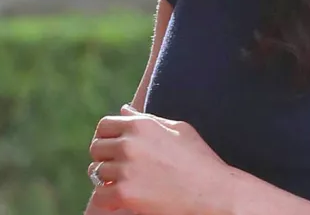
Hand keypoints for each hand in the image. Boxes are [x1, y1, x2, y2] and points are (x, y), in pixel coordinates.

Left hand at [88, 105, 232, 214]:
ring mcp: (126, 169)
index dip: (107, 138)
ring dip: (109, 180)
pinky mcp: (125, 194)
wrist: (213, 193)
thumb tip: (123, 109)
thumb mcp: (179, 130)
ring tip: (128, 184)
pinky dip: (108, 200)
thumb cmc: (200, 161)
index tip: (115, 150)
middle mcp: (129, 143)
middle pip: (96, 149)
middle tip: (121, 170)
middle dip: (106, 159)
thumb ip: (147, 119)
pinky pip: (100, 195)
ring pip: (97, 173)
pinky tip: (124, 200)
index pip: (104, 126)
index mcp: (141, 124)